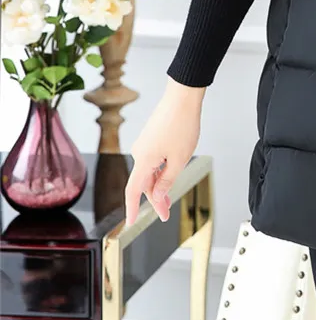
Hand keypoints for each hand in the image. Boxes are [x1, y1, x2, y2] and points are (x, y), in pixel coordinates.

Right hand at [124, 78, 204, 224]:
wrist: (182, 97)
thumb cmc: (182, 125)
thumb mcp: (179, 159)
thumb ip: (167, 180)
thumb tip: (158, 194)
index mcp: (144, 160)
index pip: (133, 191)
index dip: (131, 208)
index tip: (130, 223)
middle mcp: (139, 152)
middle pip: (144, 183)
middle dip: (155, 200)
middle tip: (165, 214)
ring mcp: (144, 144)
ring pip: (149, 172)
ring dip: (158, 186)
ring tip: (169, 199)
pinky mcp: (151, 137)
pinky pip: (152, 160)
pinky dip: (159, 172)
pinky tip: (169, 176)